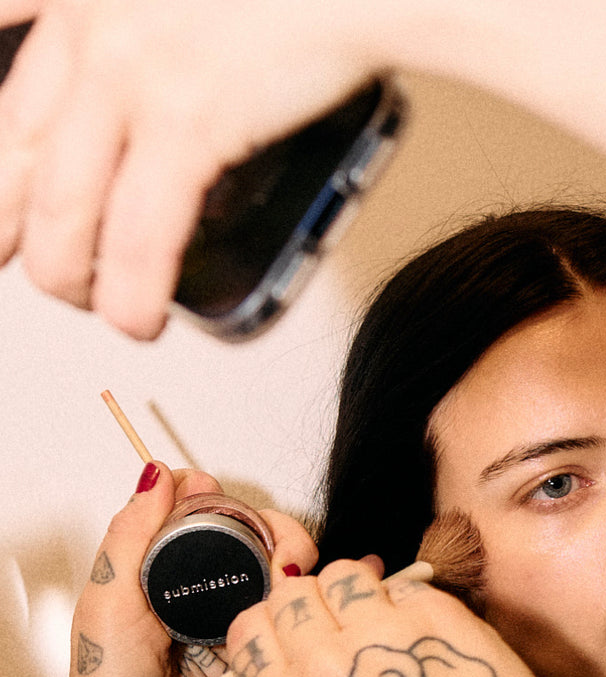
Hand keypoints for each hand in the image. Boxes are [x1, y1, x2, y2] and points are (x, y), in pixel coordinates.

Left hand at [0, 0, 387, 336]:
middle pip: (11, 146)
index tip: (4, 189)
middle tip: (15, 261)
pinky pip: (139, 235)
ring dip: (68, 278)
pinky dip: (133, 294)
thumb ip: (145, 27)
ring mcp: (131, 71)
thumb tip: (149, 101)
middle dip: (9, 224)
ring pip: (60, 206)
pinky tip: (139, 320)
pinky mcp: (188, 119)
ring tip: (96, 307)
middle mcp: (91, 22)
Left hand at [62, 460, 316, 676]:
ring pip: (272, 572)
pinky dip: (296, 606)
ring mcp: (225, 620)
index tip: (222, 493)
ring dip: (290, 563)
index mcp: (153, 571)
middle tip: (279, 543)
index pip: (192, 513)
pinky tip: (299, 602)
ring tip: (293, 573)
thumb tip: (154, 476)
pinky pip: (284, 618)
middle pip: (244, 536)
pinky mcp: (254, 651)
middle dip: (270, 527)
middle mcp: (192, 591)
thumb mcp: (109, 603)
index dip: (214, 496)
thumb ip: (130, 536)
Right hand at [225, 555, 569, 676]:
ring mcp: (381, 635)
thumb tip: (302, 645)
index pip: (247, 629)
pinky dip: (412, 603)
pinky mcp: (434, 613)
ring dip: (360, 591)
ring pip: (344, 574)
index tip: (296, 630)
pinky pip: (401, 585)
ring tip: (389, 626)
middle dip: (314, 602)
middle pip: (291, 592)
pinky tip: (432, 643)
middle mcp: (325, 668)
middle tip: (346, 625)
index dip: (273, 624)